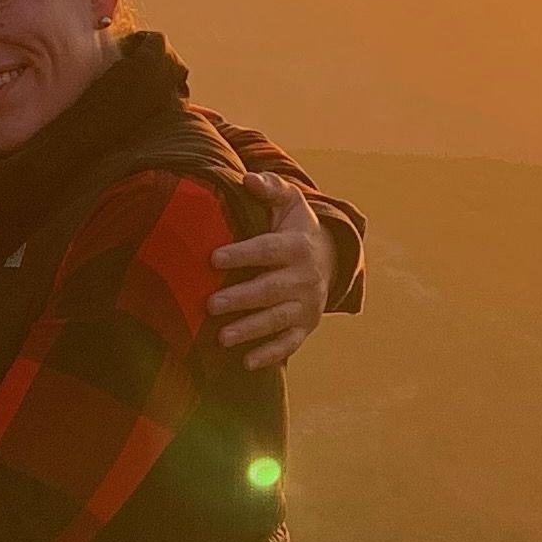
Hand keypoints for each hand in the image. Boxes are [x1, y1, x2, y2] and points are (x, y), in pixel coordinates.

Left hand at [209, 185, 331, 367]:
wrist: (331, 258)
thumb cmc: (296, 227)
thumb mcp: (289, 202)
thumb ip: (269, 188)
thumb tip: (247, 178)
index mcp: (298, 246)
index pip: (268, 250)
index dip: (243, 254)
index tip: (214, 258)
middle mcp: (306, 277)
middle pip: (271, 289)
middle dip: (242, 298)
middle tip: (211, 304)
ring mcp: (307, 305)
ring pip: (278, 319)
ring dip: (251, 329)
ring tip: (222, 337)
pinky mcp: (305, 326)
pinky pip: (289, 343)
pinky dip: (270, 354)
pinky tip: (246, 362)